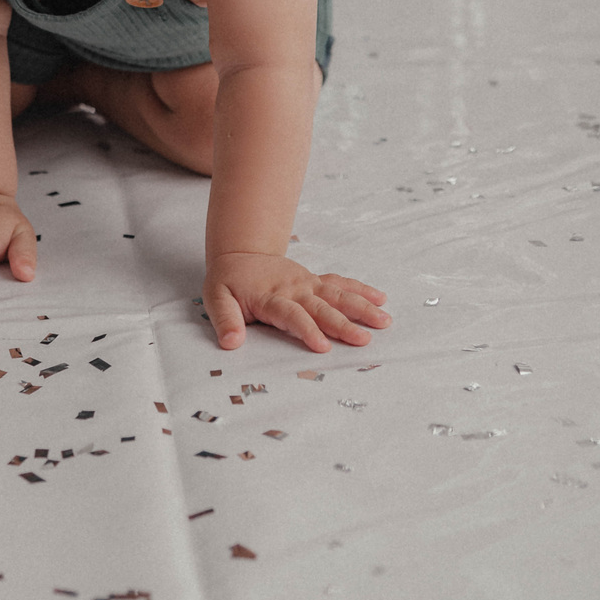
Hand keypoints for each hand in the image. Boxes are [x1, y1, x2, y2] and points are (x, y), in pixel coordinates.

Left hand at [204, 251, 389, 352]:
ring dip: (361, 307)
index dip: (307, 329)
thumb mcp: (216, 298)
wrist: (239, 252)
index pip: (291, 315)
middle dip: (343, 324)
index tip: (323, 346)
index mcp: (270, 296)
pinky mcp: (314, 280)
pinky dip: (360, 290)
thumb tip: (231, 343)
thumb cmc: (228, 280)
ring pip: (337, 295)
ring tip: (384, 321)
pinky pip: (340, 284)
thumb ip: (225, 320)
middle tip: (364, 340)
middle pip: (321, 307)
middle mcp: (293, 289)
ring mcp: (306, 283)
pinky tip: (380, 299)